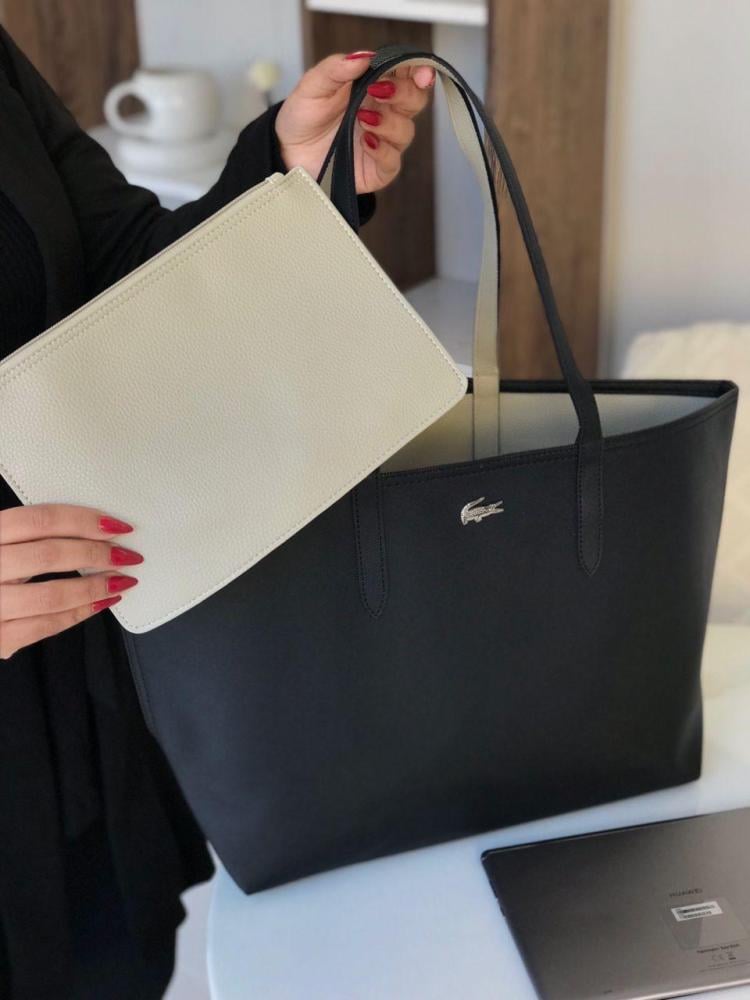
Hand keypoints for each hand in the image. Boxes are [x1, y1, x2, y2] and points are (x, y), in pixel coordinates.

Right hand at [0, 504, 142, 659]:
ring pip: (52, 594)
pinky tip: (101, 603)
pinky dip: (79, 614)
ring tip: (122, 582)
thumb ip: (21, 533)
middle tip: (128, 555)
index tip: (117, 525)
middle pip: (50, 554)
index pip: (40, 520)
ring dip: (95, 587)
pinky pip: (45, 626)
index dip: (84, 521)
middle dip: (97, 554)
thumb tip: (84, 525)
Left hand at [274, 51, 434, 193]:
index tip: (419, 71)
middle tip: (380, 91)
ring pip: (406, 131)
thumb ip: (336, 69)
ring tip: (362, 118)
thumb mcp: (312, 86)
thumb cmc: (304, 117)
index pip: (405, 74)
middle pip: (414, 101)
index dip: (417, 69)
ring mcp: (382, 142)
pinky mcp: (377, 169)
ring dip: (389, 123)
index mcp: (374, 87)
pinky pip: (392, 161)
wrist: (289, 152)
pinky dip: (382, 151)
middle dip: (404, 93)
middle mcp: (384, 113)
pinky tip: (366, 142)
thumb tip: (364, 57)